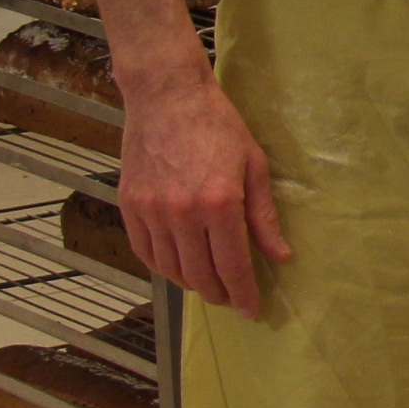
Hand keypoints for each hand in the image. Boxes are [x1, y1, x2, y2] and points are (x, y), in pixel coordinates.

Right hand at [114, 71, 290, 313]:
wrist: (167, 96)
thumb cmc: (218, 125)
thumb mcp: (254, 165)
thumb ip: (264, 216)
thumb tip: (279, 255)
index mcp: (220, 203)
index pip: (233, 265)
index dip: (243, 293)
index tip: (251, 310)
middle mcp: (182, 213)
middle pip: (200, 274)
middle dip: (218, 294)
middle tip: (231, 298)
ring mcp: (151, 211)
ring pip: (170, 268)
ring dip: (191, 284)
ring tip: (208, 284)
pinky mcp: (129, 205)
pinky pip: (145, 252)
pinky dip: (163, 267)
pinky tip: (178, 266)